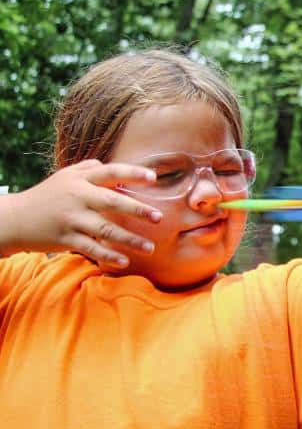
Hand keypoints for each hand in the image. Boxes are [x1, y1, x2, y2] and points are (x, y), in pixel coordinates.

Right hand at [5, 159, 161, 268]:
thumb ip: (89, 169)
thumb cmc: (48, 195)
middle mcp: (77, 197)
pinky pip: (91, 249)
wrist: (15, 218)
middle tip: (159, 217)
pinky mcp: (65, 239)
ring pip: (105, 230)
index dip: (132, 173)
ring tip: (150, 248)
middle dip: (137, 210)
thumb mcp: (65, 176)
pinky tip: (125, 261)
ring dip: (130, 240)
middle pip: (112, 202)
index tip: (154, 177)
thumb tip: (112, 166)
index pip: (110, 172)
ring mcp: (71, 219)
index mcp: (80, 180)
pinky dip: (108, 256)